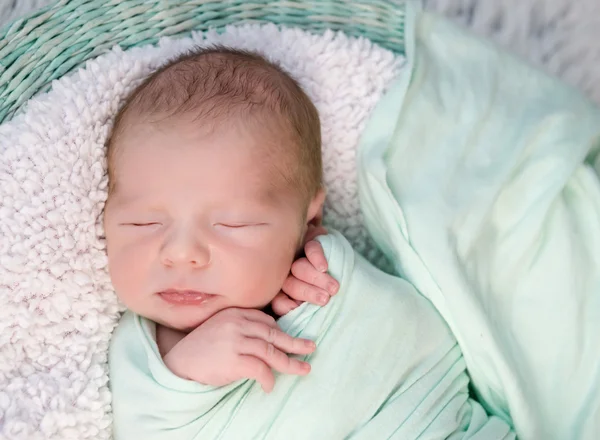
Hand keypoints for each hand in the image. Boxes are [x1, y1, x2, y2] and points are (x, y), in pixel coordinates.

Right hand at [163, 308, 315, 392]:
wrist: (179, 362)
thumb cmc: (203, 348)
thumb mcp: (223, 329)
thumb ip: (243, 328)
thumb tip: (270, 341)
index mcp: (236, 313)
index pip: (267, 321)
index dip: (281, 332)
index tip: (291, 340)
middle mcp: (237, 323)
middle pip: (274, 334)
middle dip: (295, 343)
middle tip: (311, 348)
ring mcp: (235, 341)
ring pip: (271, 351)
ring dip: (290, 363)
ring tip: (303, 369)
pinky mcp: (233, 359)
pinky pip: (260, 369)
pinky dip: (268, 378)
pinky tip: (269, 386)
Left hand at [272, 225, 339, 315]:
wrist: (351, 280)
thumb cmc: (331, 299)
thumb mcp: (317, 309)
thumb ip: (302, 310)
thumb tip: (293, 310)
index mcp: (285, 295)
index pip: (280, 301)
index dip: (287, 305)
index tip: (299, 308)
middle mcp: (287, 275)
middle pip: (290, 284)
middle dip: (308, 292)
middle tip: (325, 299)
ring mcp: (297, 257)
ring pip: (299, 267)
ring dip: (316, 279)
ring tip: (333, 288)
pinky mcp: (310, 242)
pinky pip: (310, 248)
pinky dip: (316, 258)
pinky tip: (324, 267)